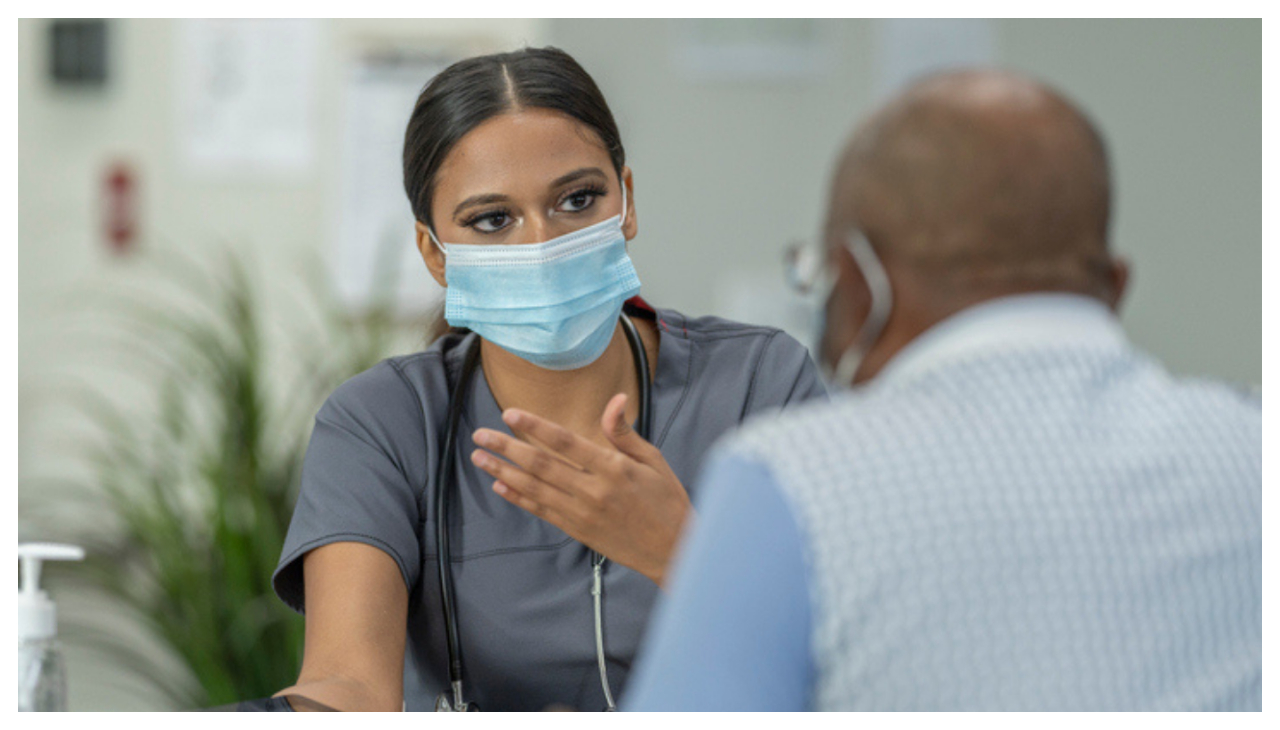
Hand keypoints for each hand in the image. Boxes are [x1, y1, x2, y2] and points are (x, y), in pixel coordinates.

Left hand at [470, 393, 692, 586]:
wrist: (674, 550)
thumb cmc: (666, 500)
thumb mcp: (653, 461)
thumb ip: (625, 433)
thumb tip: (615, 400)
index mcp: (614, 468)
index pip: (566, 441)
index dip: (535, 426)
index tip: (509, 414)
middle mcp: (594, 490)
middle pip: (541, 464)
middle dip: (507, 447)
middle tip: (481, 434)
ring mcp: (583, 512)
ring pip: (535, 488)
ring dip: (504, 470)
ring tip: (479, 457)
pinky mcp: (578, 530)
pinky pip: (542, 511)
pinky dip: (519, 498)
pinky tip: (500, 484)